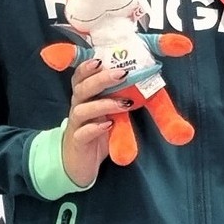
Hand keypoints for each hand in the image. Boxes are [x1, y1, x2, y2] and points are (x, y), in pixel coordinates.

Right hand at [62, 58, 128, 188]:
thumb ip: (122, 99)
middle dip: (100, 79)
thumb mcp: (111, 113)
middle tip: (122, 74)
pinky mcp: (78, 143)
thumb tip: (147, 84)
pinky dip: (95, 128)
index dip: (87, 67)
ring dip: (103, 104)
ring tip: (124, 103)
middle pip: (81, 88)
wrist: (80, 164)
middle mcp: (78, 107)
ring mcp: (76, 125)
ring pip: (81, 109)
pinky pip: (83, 133)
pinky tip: (109, 125)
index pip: (81, 77)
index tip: (101, 59)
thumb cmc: (98, 133)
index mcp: (85, 97)